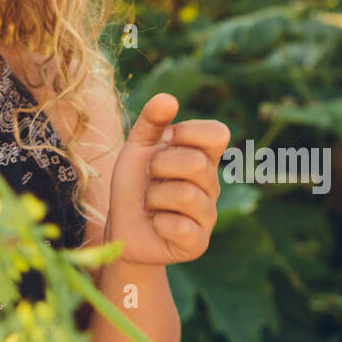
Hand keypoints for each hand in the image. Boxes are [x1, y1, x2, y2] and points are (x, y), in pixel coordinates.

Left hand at [104, 93, 229, 266]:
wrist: (122, 227)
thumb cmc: (134, 185)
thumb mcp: (137, 147)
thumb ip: (151, 121)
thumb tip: (168, 98)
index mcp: (203, 158)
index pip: (218, 133)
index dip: (188, 132)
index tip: (165, 141)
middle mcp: (212, 185)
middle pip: (196, 162)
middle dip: (160, 166)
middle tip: (150, 178)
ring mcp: (208, 216)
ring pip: (185, 194)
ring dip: (155, 197)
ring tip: (151, 203)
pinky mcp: (197, 243)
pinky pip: (180, 226)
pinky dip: (158, 223)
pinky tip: (156, 225)